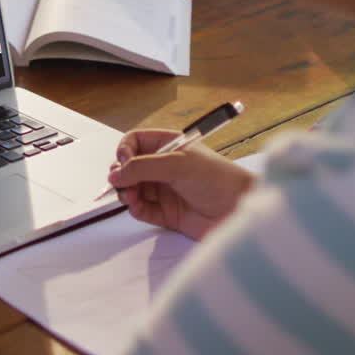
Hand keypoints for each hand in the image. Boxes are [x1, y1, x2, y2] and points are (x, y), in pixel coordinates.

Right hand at [106, 129, 257, 240]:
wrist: (239, 210)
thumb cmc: (219, 179)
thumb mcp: (178, 165)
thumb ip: (143, 167)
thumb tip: (116, 173)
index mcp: (169, 146)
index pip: (135, 142)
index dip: (125, 151)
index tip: (123, 162)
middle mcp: (164, 167)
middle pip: (129, 167)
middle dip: (122, 175)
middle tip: (122, 183)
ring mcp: (165, 190)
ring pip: (132, 189)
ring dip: (126, 193)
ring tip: (131, 197)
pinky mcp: (166, 213)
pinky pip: (142, 210)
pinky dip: (135, 209)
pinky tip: (137, 207)